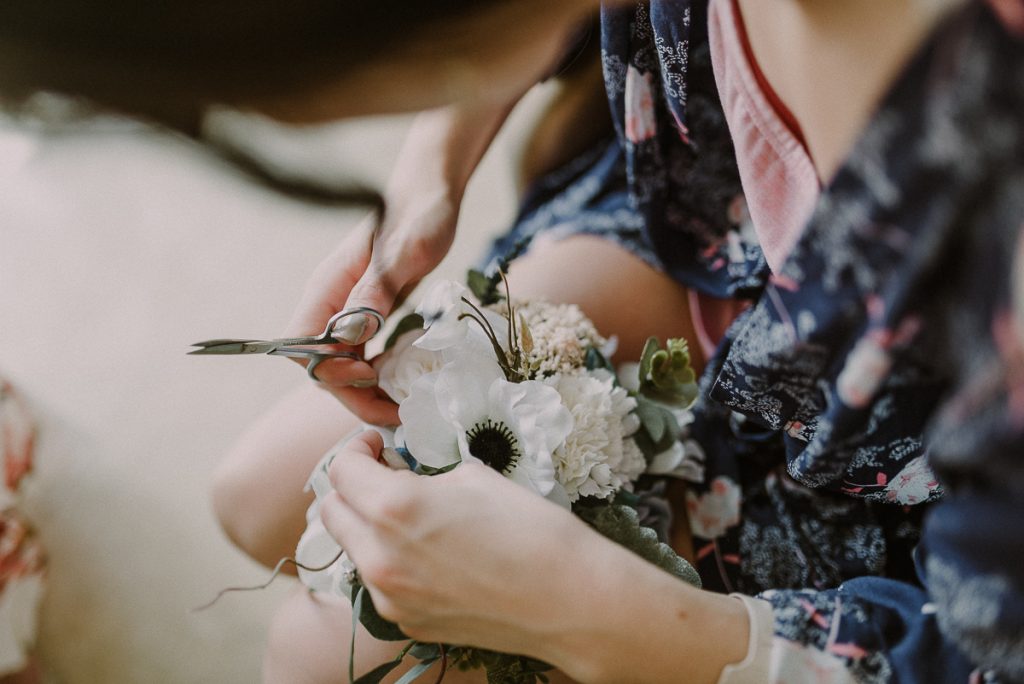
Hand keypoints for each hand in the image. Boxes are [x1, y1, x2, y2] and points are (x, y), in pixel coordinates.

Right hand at [284, 102, 517, 424]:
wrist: (429, 193)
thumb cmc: (421, 214)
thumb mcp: (408, 252)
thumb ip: (379, 287)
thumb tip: (352, 331)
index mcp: (328, 287)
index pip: (304, 348)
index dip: (332, 372)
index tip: (373, 376)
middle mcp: (329, 301)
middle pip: (320, 364)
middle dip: (351, 394)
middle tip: (395, 411)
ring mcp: (345, 308)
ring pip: (339, 364)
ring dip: (364, 391)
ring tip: (401, 406)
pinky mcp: (365, 311)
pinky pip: (357, 354)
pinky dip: (374, 374)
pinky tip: (399, 381)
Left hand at [320, 431, 751, 683]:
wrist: (570, 601)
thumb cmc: (532, 531)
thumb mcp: (475, 477)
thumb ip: (426, 475)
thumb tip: (405, 477)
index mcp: (394, 509)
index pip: (342, 470)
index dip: (357, 450)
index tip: (377, 446)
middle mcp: (379, 558)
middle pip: (332, 512)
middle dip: (353, 487)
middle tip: (386, 476)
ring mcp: (390, 598)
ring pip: (353, 550)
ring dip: (369, 527)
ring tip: (413, 519)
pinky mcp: (407, 624)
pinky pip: (380, 584)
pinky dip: (392, 563)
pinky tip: (434, 557)